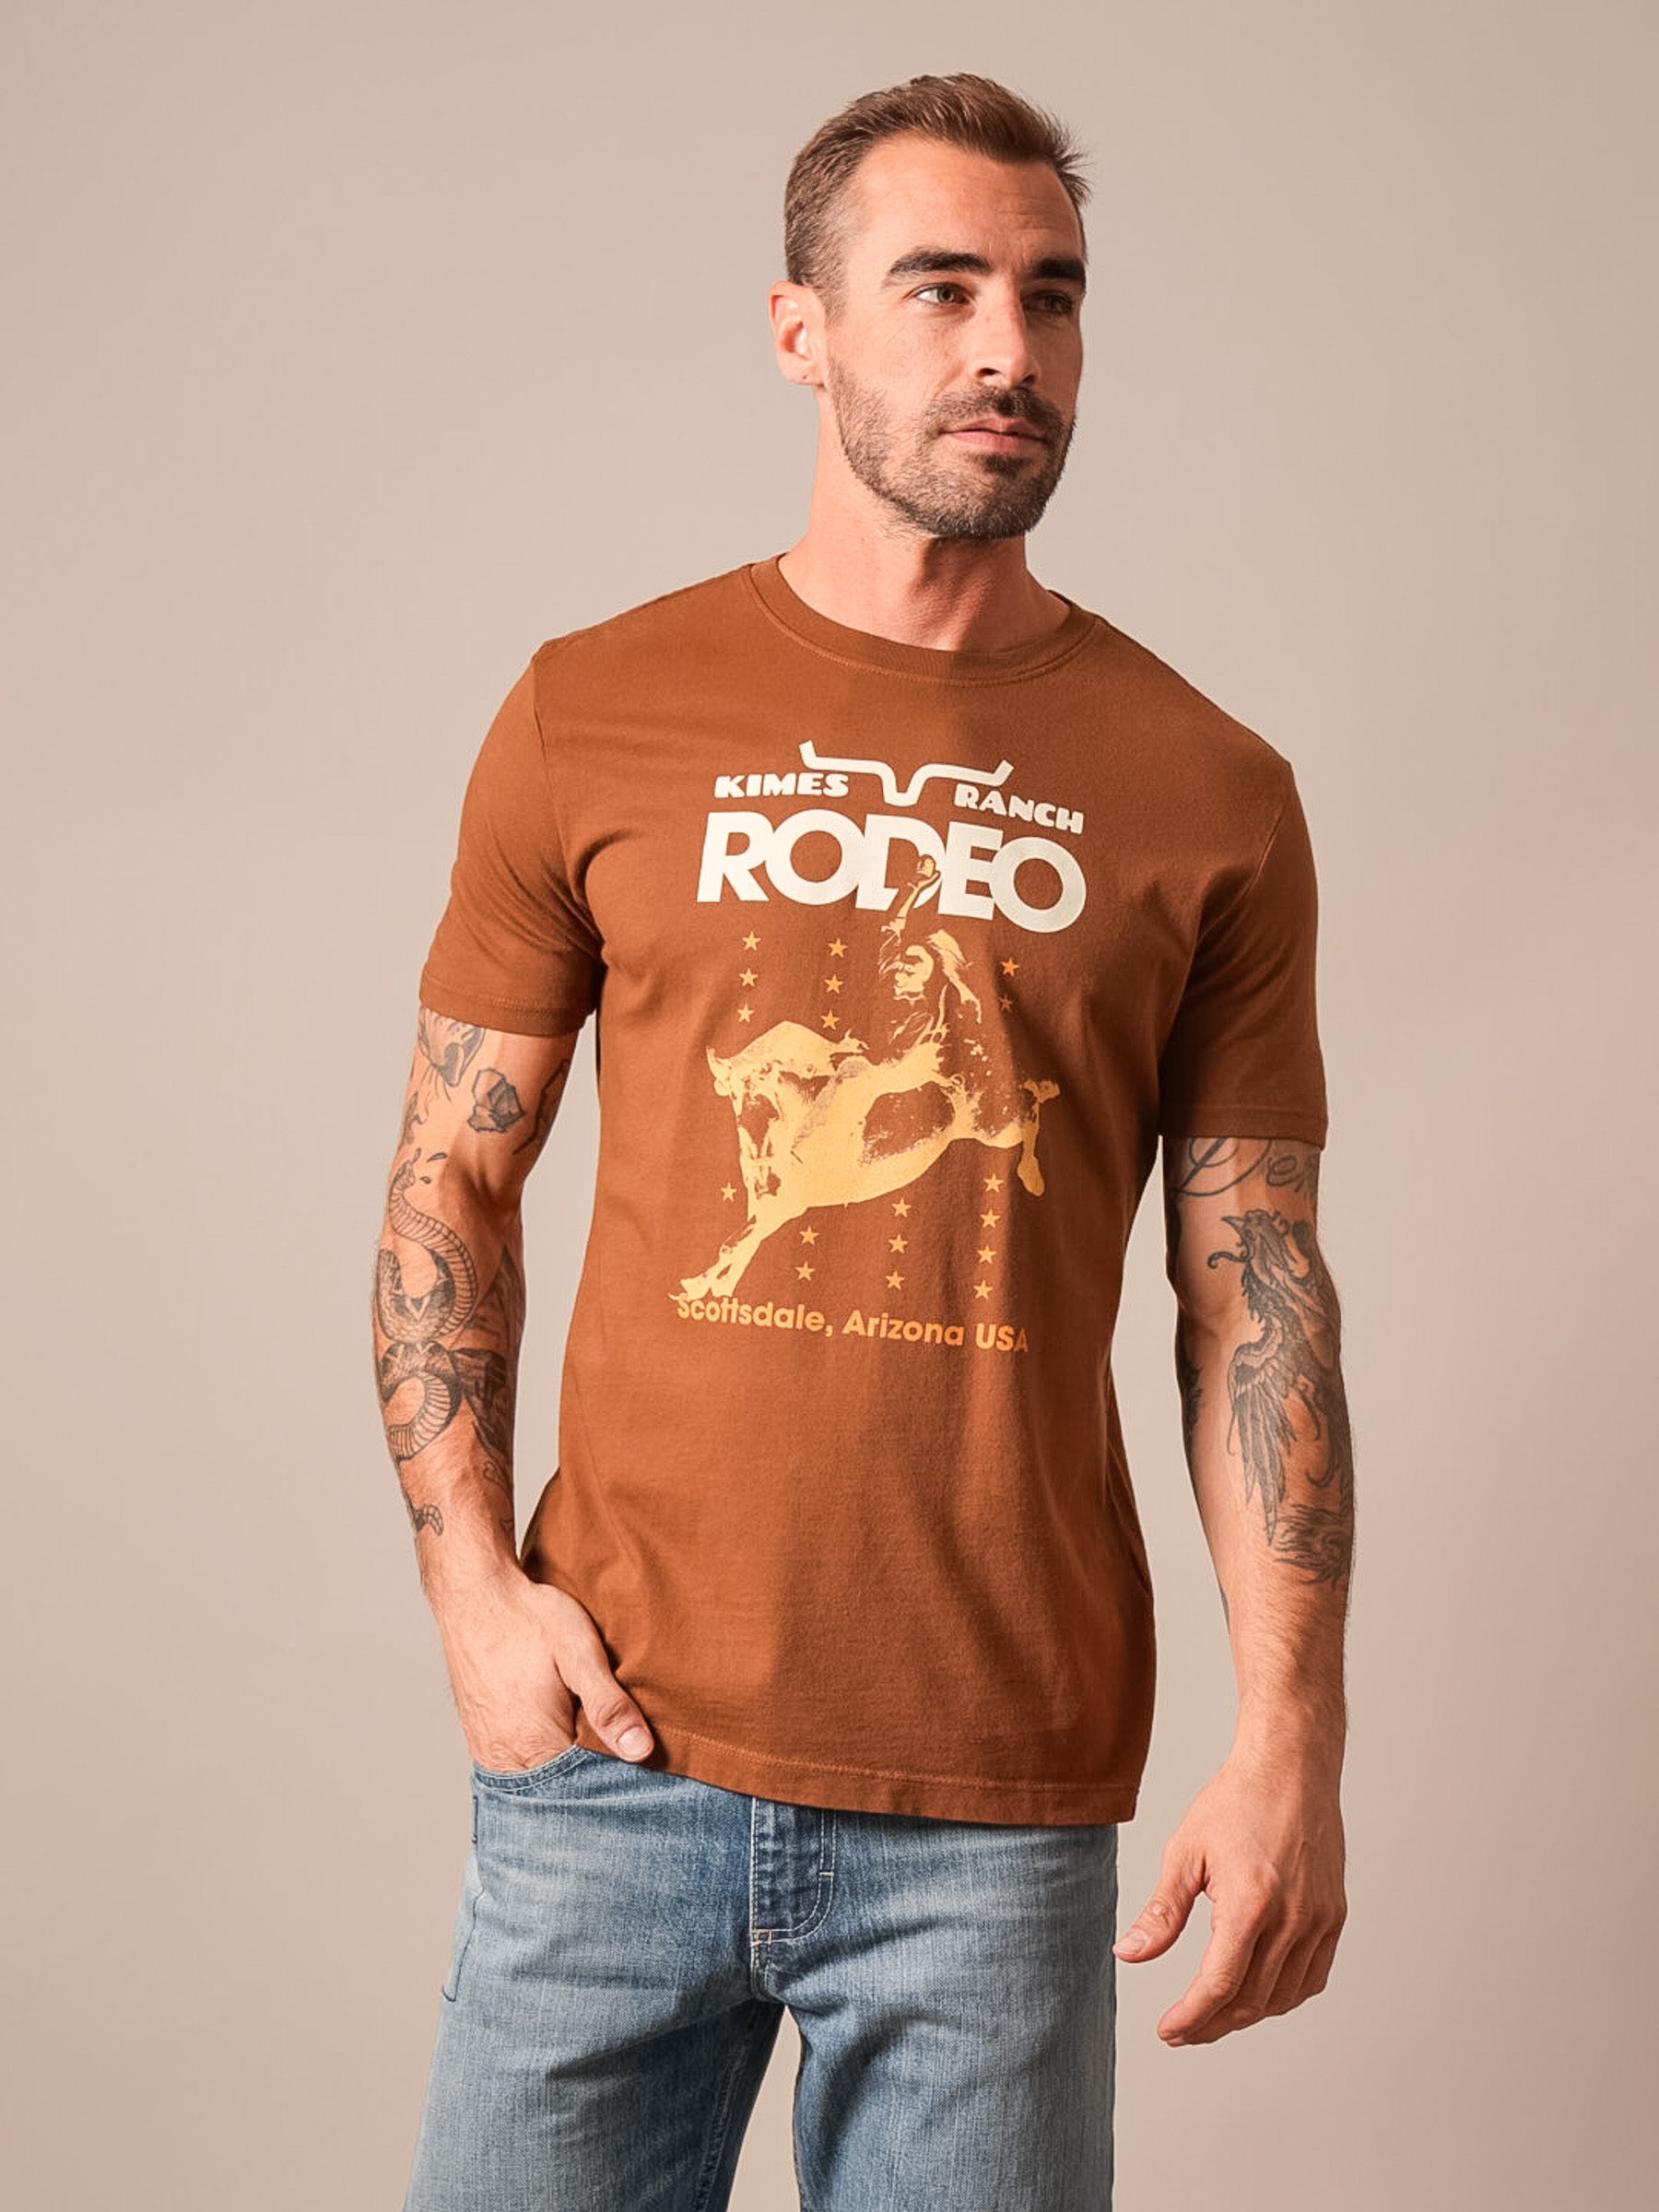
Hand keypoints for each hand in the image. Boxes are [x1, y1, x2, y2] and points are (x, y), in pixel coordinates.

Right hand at [436, 1572, 654, 1770]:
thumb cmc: (528, 1618)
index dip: (615, 1774)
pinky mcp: (481, 1738)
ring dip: (566, 1765)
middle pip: (561, 1790)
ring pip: (540, 1779)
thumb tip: (640, 1751)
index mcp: (535, 1745)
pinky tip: (560, 1730)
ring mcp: (489, 1752)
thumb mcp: (579, 1652)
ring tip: (587, 1731)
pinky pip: (518, 1766)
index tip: (636, 1755)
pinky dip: (543, 1757)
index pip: (586, 1789)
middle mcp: (506, 1759)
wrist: (476, 1593)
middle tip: (613, 1736)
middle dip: (590, 1773)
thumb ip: (608, 1704)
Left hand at [1112, 1747, 1345, 2044]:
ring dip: (1246, 2015)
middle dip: (1212, 2023)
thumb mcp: (1185, 1851)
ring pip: (1283, 1997)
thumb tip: (1129, 1954)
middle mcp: (1291, 1919)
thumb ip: (1161, 1911)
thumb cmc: (1237, 1801)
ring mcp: (1319, 1920)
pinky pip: (1311, 1978)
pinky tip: (1257, 1994)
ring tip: (1212, 2015)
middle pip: (1250, 2000)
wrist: (1291, 1768)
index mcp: (1250, 1903)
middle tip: (1182, 2028)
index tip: (1168, 2031)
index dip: (1190, 2017)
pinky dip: (1282, 1997)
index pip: (1219, 1985)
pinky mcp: (1334, 1916)